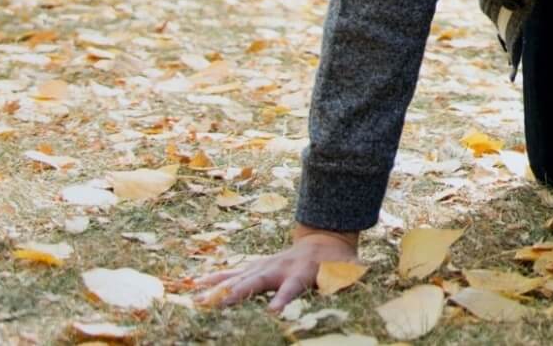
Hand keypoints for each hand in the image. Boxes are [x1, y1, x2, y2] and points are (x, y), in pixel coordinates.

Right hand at [195, 224, 357, 309]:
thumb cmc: (337, 261)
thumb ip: (349, 278)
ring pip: (241, 276)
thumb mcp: (349, 269)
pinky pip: (234, 272)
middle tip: (219, 304)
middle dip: (239, 292)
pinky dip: (216, 278)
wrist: (324, 239)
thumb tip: (355, 284)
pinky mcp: (257, 266)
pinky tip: (198, 284)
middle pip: (258, 280)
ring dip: (220, 287)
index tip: (273, 312)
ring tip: (199, 296)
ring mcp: (266, 264)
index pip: (292, 286)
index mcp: (302, 271)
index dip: (283, 298)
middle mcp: (280, 266)